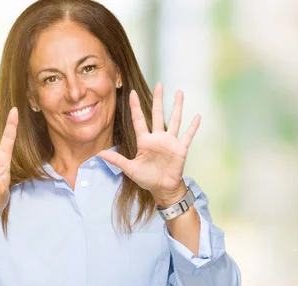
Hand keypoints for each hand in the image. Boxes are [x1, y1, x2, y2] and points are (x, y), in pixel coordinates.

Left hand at [98, 82, 200, 205]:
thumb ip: (117, 160)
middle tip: (159, 84)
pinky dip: (193, 127)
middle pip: (157, 114)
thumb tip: (99, 154)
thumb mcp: (130, 169)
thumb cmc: (146, 178)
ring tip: (180, 92)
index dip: (135, 107)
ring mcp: (170, 142)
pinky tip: (198, 116)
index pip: (139, 120)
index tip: (132, 93)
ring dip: (177, 107)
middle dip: (158, 99)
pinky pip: (188, 135)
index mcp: (144, 141)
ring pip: (174, 120)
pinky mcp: (180, 148)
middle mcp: (157, 138)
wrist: (163, 188)